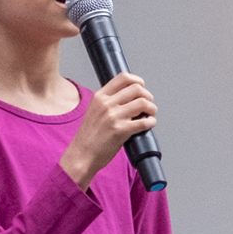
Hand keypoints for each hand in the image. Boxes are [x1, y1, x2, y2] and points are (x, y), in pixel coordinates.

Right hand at [61, 75, 157, 189]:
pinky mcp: (121, 131)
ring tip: (150, 115)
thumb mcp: (94, 111)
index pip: (123, 77)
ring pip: (143, 103)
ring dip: (151, 108)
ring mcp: (113, 117)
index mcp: (99, 97)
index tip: (142, 87)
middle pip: (137, 89)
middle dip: (148, 96)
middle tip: (148, 104)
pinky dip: (151, 122)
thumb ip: (107, 102)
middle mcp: (106, 104)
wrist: (81, 156)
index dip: (138, 80)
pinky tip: (149, 124)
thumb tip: (128, 98)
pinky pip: (144, 122)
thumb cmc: (88, 137)